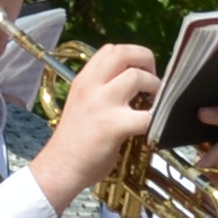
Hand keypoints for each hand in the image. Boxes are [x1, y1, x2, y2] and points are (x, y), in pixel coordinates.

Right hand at [32, 44, 164, 209]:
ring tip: (155, 103)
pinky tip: (155, 126)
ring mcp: (101, 104)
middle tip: (154, 80)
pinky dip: (157, 120)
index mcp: (84, 80)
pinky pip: (146, 116)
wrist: (60, 168)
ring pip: (137, 77)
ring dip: (155, 88)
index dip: (133, 55)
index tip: (141, 70)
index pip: (111, 49)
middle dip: (147, 60)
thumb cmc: (74, 141)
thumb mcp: (82, 104)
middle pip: (124, 53)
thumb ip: (102, 90)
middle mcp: (91, 86)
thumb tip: (134, 83)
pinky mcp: (113, 125)